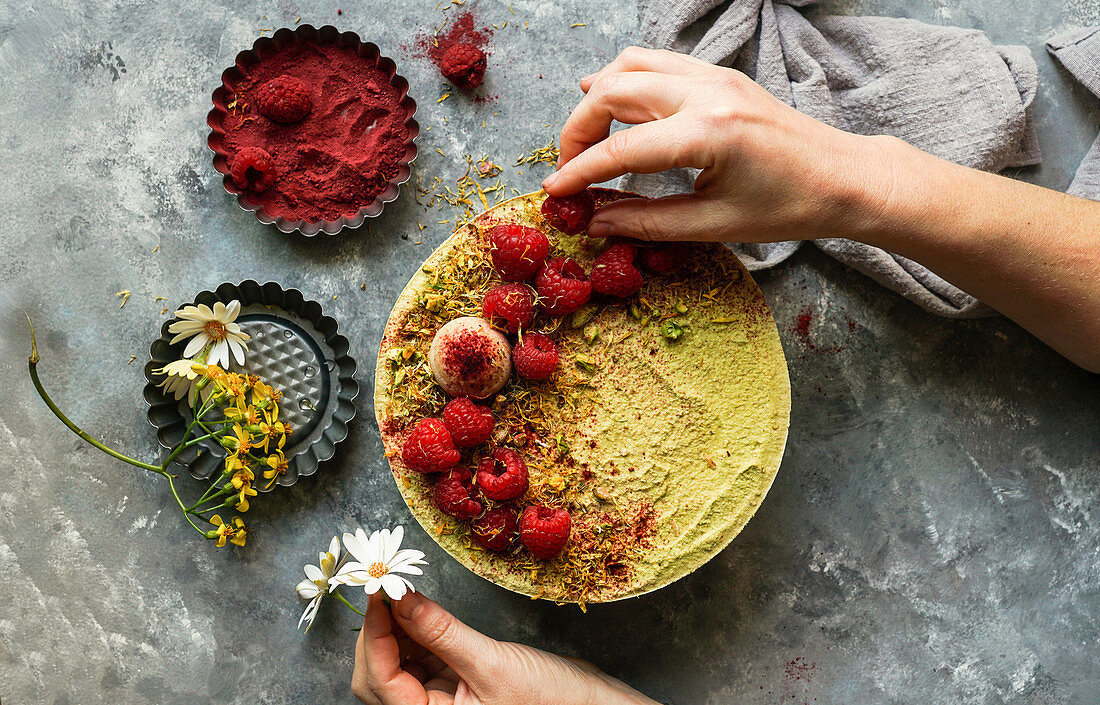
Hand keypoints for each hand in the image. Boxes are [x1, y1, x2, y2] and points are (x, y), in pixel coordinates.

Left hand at [352, 591, 657, 704]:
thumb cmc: (552, 702)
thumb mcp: (490, 663)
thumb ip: (441, 631)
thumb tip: (400, 597)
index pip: (380, 680)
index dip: (375, 633)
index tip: (378, 591)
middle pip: (379, 675)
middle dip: (379, 631)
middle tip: (387, 585)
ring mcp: (439, 702)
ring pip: (398, 663)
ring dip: (396, 626)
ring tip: (402, 588)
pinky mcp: (454, 684)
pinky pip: (422, 657)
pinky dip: (417, 631)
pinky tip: (419, 604)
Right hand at [543, 46, 894, 242]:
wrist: (843, 178)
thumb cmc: (788, 207)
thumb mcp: (713, 225)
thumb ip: (645, 222)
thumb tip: (593, 221)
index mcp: (707, 134)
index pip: (620, 149)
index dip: (578, 172)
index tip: (553, 191)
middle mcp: (706, 93)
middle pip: (612, 91)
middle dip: (577, 129)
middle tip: (568, 168)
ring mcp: (714, 76)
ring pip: (631, 64)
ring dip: (597, 96)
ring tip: (585, 137)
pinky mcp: (719, 75)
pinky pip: (656, 62)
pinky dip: (625, 80)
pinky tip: (615, 106)